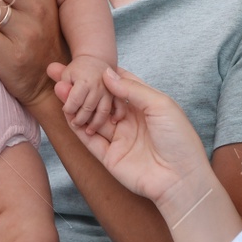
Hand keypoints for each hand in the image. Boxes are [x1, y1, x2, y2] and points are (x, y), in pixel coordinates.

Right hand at [49, 64, 206, 204]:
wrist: (181, 179)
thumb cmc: (179, 139)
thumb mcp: (161, 105)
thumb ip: (133, 89)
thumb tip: (107, 73)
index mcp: (146, 106)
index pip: (120, 86)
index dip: (102, 74)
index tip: (84, 62)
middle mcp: (131, 121)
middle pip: (101, 101)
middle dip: (83, 88)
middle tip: (62, 74)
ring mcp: (120, 140)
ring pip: (92, 119)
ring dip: (77, 106)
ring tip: (60, 90)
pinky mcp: (111, 158)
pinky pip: (90, 141)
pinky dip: (78, 128)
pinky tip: (67, 114)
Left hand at [60, 53, 114, 131]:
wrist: (96, 60)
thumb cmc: (78, 70)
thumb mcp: (67, 74)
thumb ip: (62, 85)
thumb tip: (59, 90)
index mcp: (84, 81)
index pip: (74, 100)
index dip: (68, 109)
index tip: (66, 111)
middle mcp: (98, 86)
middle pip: (88, 108)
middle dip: (79, 120)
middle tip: (74, 124)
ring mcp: (109, 91)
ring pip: (103, 111)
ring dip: (96, 124)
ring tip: (88, 131)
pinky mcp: (117, 94)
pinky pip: (120, 107)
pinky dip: (118, 115)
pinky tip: (112, 122)